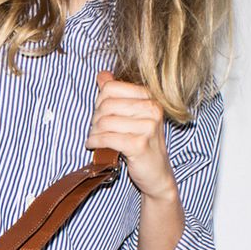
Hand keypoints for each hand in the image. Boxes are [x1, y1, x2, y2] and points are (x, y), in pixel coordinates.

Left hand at [85, 71, 178, 203]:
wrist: (157, 175)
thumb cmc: (142, 144)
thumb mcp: (132, 116)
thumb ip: (117, 94)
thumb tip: (102, 75)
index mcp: (150, 98)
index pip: (111, 88)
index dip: (99, 102)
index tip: (99, 114)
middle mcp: (152, 109)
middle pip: (106, 105)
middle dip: (95, 119)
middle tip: (95, 130)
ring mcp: (148, 127)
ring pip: (104, 122)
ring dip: (93, 132)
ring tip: (95, 139)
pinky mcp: (139, 145)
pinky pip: (106, 138)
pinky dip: (95, 142)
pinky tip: (93, 146)